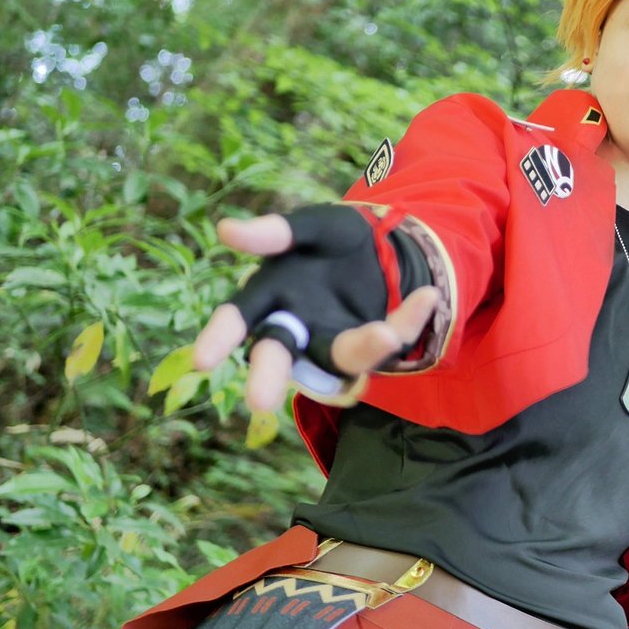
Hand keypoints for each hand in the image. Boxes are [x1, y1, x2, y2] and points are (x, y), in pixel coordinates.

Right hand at [192, 213, 440, 411]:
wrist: (387, 246)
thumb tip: (224, 230)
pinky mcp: (374, 346)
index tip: (203, 361)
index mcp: (270, 295)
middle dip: (268, 376)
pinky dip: (408, 320)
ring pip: (341, 357)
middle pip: (278, 357)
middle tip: (259, 403)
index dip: (219, 337)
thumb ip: (278, 231)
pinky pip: (388, 339)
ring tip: (387, 334)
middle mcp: (297, 328)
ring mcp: (335, 342)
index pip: (238, 318)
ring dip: (363, 347)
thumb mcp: (315, 225)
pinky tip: (425, 296)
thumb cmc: (337, 240)